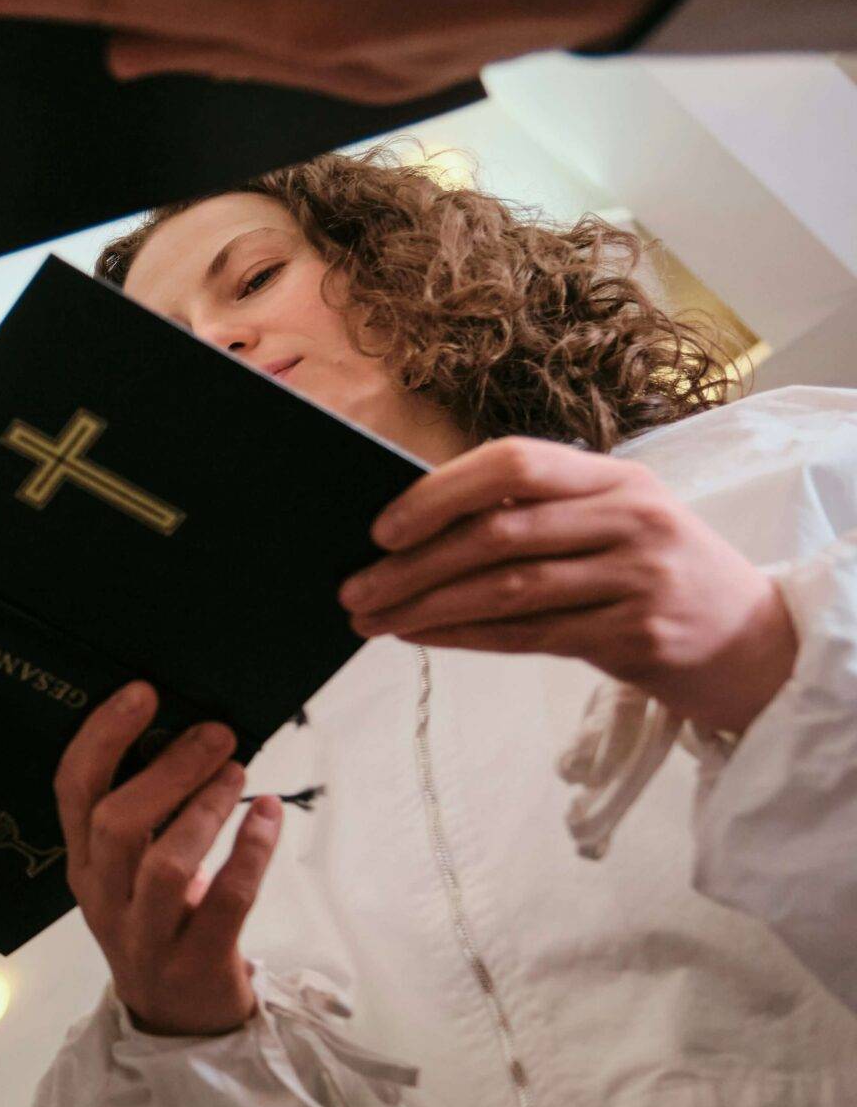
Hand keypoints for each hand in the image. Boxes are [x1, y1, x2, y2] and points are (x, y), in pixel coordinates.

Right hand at [54, 683, 283, 1036]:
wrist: (179, 1018)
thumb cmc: (160, 921)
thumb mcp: (131, 871)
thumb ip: (142, 815)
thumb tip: (181, 731)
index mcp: (83, 866)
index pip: (73, 793)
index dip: (101, 739)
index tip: (141, 693)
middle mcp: (104, 899)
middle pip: (117, 825)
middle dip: (167, 770)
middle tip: (215, 733)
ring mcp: (147, 937)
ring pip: (166, 866)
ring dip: (206, 810)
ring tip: (238, 772)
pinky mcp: (197, 964)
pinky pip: (227, 903)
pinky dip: (251, 853)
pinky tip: (269, 816)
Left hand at [343, 436, 795, 734]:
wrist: (752, 642)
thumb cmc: (655, 576)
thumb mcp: (614, 523)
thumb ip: (537, 515)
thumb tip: (413, 527)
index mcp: (617, 476)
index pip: (513, 463)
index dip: (439, 492)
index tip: (382, 527)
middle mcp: (632, 518)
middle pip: (498, 531)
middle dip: (412, 563)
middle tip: (353, 588)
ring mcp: (639, 577)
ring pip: (506, 589)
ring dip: (424, 606)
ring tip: (372, 619)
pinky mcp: (638, 635)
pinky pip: (528, 636)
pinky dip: (463, 637)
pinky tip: (420, 636)